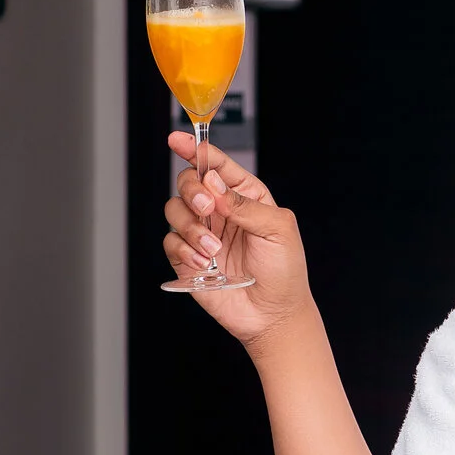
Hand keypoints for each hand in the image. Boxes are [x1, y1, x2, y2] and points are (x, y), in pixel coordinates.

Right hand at [162, 131, 313, 352]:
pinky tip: (203, 264)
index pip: (216, 165)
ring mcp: (202, 233)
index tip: (178, 140)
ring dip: (191, 227)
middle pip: (187, 183)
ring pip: (174, 210)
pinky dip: (183, 251)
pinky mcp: (187, 258)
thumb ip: (245, 204)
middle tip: (207, 208)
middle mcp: (220, 211)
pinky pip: (170, 242)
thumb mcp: (278, 229)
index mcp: (244, 196)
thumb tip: (214, 185)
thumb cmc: (284, 270)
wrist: (273, 314)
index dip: (195, 149)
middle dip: (192, 191)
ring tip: (213, 250)